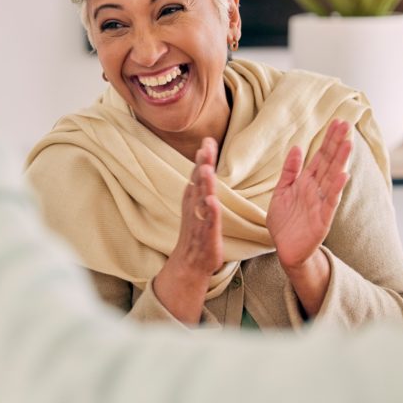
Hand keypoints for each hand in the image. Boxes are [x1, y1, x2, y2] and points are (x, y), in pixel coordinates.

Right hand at [152, 138, 223, 323]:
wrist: (191, 263)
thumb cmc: (197, 231)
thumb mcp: (199, 204)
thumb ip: (202, 184)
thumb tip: (204, 163)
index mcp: (194, 197)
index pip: (199, 173)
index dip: (203, 157)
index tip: (208, 139)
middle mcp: (194, 206)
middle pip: (198, 182)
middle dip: (202, 164)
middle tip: (205, 146)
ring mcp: (198, 220)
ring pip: (201, 199)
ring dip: (203, 184)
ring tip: (206, 169)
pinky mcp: (205, 235)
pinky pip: (207, 222)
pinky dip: (209, 211)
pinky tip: (212, 201)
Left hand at [267, 120, 352, 271]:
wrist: (285, 250)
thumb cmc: (284, 222)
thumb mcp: (282, 192)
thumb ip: (290, 171)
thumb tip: (297, 147)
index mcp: (306, 182)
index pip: (320, 156)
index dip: (327, 139)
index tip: (337, 122)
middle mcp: (316, 189)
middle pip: (329, 162)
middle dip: (336, 143)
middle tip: (346, 124)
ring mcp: (321, 203)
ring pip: (333, 178)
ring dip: (340, 161)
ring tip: (348, 143)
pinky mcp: (322, 219)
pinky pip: (330, 202)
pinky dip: (336, 189)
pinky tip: (343, 176)